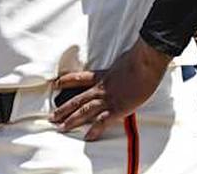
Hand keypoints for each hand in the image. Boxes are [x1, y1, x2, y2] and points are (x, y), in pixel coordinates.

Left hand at [49, 38, 171, 140]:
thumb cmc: (139, 58)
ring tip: (61, 127)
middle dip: (63, 109)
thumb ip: (120, 66)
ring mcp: (108, 98)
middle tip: (51, 117)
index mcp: (103, 75)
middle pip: (78, 99)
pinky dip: (94, 129)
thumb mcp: (124, 59)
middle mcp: (102, 88)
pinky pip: (102, 120)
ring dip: (72, 120)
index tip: (56, 83)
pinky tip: (87, 137)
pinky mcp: (118, 107)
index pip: (80, 78)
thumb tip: (126, 64)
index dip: (67, 80)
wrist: (145, 62)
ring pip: (85, 110)